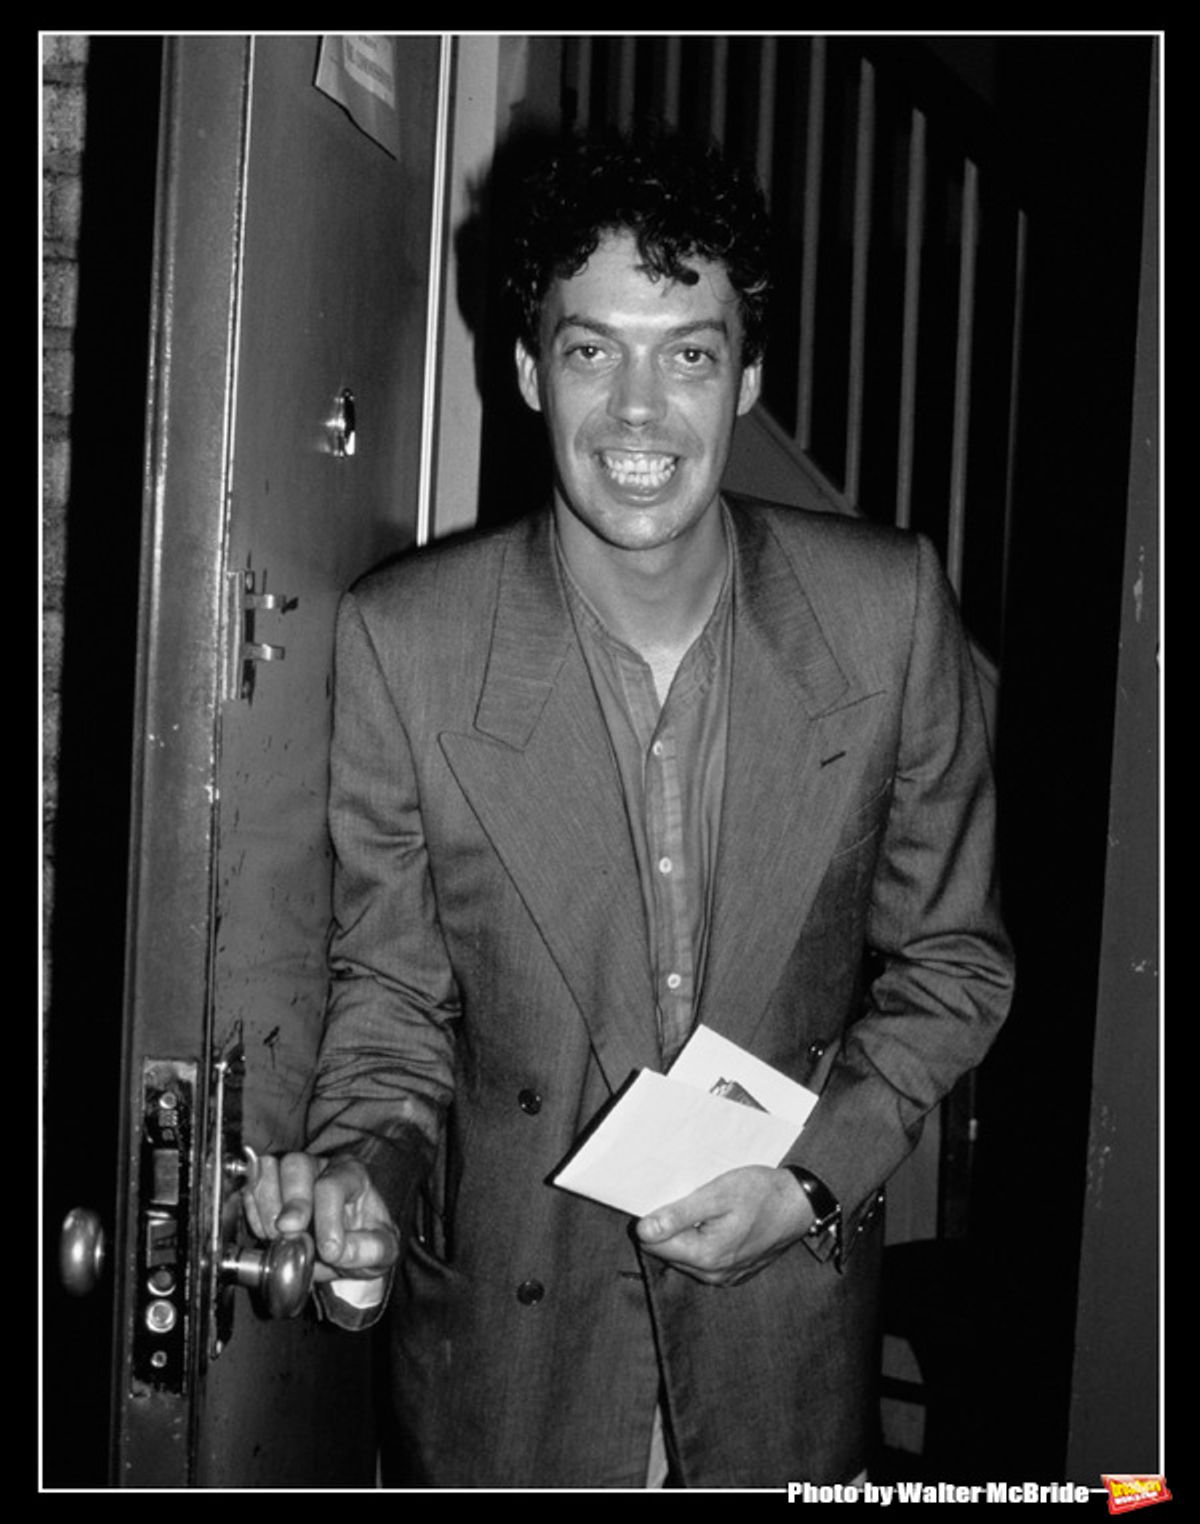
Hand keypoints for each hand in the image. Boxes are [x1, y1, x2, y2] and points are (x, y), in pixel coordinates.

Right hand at [242, 1152, 398, 1283]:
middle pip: (296, 1165)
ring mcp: (291, 1174)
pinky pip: (250, 1186)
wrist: (345, 1249)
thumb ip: (371, 1250)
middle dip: (291, 1201)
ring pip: (269, 1169)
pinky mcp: (268, 1187)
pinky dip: (252, 1211)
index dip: (327, 1218)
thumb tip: (339, 1251)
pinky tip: (266, 1233)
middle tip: (290, 1233)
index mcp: (352, 1175)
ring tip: (278, 1237)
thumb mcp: (384, 1250)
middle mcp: (320, 1167)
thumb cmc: (365, 1240)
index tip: (329, 1250)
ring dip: (267, 1206)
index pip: (333, 1184)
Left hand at [634, 1165, 813, 1286]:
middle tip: (690, 1200)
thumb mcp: (716, 1195)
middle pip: (668, 1253)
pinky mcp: (734, 1274)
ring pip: (685, 1257)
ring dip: (687, 1235)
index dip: (653, 1220)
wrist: (798, 1204)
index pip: (653, 1245)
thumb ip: (678, 1215)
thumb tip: (642, 1231)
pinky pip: (703, 1261)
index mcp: (704, 1255)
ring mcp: (724, 1277)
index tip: (668, 1199)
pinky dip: (703, 1242)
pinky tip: (717, 1223)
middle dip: (670, 1228)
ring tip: (707, 1210)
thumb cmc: (760, 1194)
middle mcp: (712, 1274)